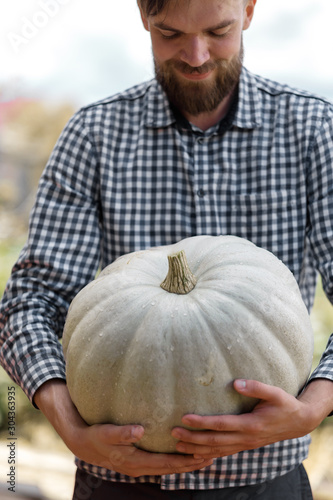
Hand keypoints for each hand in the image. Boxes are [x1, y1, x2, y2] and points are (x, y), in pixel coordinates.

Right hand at [34, 380, 212, 476]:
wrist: (84, 444)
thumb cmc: (96, 436)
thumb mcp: (107, 433)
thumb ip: (123, 432)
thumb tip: (139, 430)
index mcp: (136, 462)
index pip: (167, 464)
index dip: (185, 460)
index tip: (202, 454)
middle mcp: (141, 468)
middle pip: (171, 468)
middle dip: (192, 463)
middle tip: (213, 455)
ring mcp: (140, 466)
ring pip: (168, 467)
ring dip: (186, 462)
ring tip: (205, 455)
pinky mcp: (139, 460)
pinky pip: (162, 462)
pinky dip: (175, 459)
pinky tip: (183, 452)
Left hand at [171, 378, 332, 458]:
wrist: (298, 422)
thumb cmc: (285, 404)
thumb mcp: (275, 392)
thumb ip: (256, 387)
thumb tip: (236, 382)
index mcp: (251, 424)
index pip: (221, 424)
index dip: (202, 422)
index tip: (184, 418)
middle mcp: (246, 438)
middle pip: (214, 440)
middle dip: (193, 438)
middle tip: (173, 433)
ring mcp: (245, 444)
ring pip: (217, 450)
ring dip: (197, 449)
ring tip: (178, 446)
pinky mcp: (245, 445)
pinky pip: (224, 453)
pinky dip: (209, 454)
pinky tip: (196, 454)